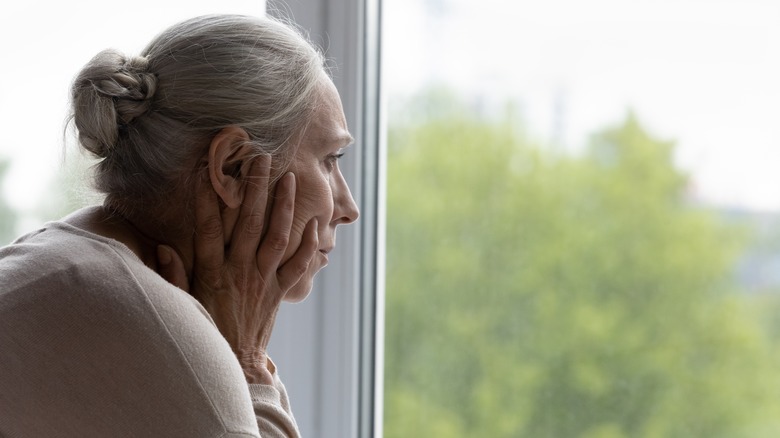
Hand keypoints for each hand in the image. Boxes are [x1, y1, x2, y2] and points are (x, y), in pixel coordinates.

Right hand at [158, 156, 318, 383]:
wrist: (234, 362)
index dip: (208, 199)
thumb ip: (173, 275)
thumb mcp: (182, 304)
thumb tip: (164, 246)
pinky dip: (308, 246)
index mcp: (211, 272)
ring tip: (289, 178)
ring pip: (276, 237)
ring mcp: (263, 280)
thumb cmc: (206, 330)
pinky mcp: (279, 291)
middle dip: (255, 188)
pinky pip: (297, 266)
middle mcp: (239, 271)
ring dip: (283, 207)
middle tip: (261, 158)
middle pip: (248, 223)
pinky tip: (314, 224)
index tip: (208, 170)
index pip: (209, 228)